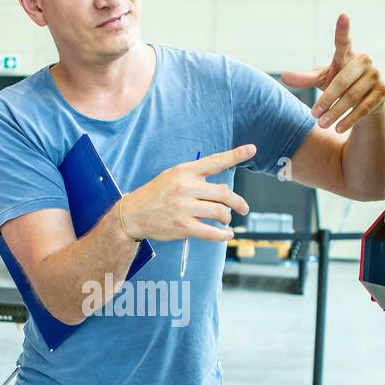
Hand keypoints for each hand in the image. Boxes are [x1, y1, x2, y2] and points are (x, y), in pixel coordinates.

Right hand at [121, 145, 254, 241]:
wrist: (133, 215)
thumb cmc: (155, 195)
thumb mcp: (171, 176)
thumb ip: (194, 177)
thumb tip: (219, 186)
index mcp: (184, 171)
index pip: (214, 161)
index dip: (235, 155)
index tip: (252, 149)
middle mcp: (186, 187)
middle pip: (224, 193)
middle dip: (238, 202)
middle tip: (243, 208)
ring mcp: (184, 208)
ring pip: (220, 212)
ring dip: (227, 217)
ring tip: (226, 220)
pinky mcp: (183, 226)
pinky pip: (211, 232)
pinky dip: (223, 235)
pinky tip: (226, 234)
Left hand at [282, 13, 384, 133]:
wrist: (368, 103)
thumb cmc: (341, 86)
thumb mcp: (322, 80)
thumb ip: (305, 78)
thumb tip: (283, 76)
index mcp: (347, 55)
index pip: (343, 42)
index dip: (342, 30)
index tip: (343, 16)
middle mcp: (364, 62)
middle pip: (343, 81)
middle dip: (328, 99)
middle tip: (313, 115)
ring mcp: (376, 77)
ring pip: (353, 96)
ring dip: (336, 112)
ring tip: (322, 124)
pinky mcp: (383, 93)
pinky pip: (365, 107)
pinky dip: (350, 119)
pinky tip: (339, 128)